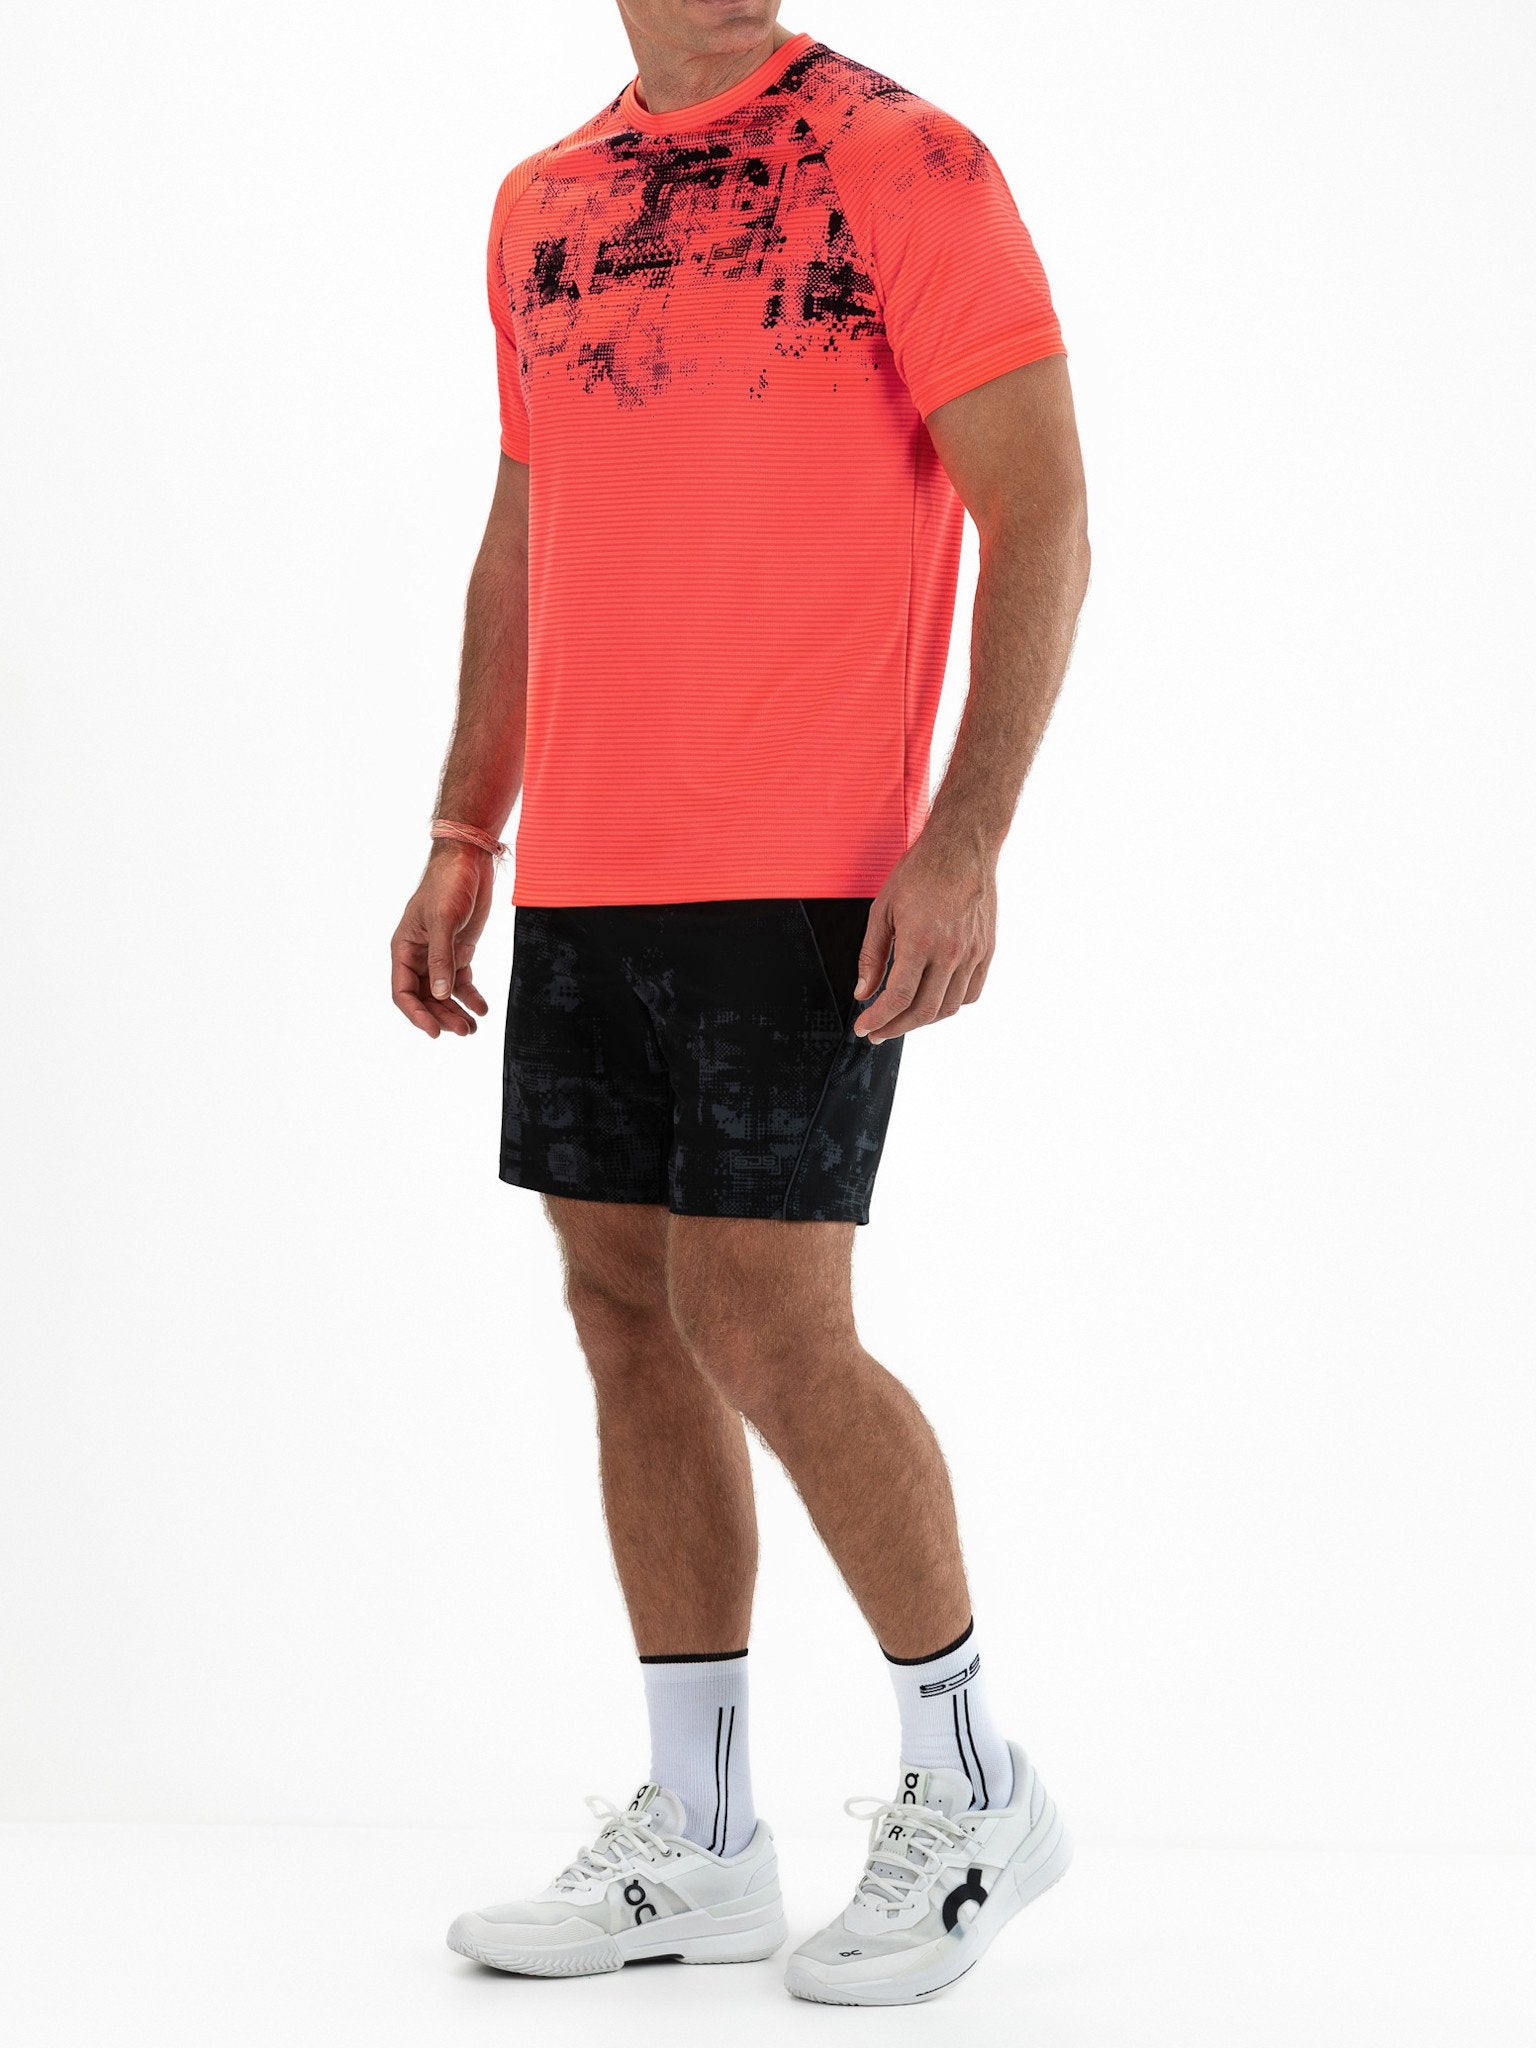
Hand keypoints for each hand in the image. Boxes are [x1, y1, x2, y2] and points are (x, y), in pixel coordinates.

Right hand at [390, 842, 494, 1037]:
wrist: (469, 861)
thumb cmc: (447, 884)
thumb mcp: (443, 922)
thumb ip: (441, 959)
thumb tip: (439, 994)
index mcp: (403, 948)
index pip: (403, 991)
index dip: (417, 1014)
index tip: (434, 1032)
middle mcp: (418, 955)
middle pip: (425, 997)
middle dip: (442, 1016)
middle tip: (464, 1031)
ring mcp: (439, 954)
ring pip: (443, 993)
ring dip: (456, 1011)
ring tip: (473, 1028)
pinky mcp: (460, 951)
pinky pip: (461, 981)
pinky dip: (470, 996)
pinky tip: (481, 1008)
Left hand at [852, 831, 996, 1043]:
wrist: (963, 847)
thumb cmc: (920, 871)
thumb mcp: (883, 910)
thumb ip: (871, 956)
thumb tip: (863, 992)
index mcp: (920, 941)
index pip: (897, 998)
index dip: (878, 1019)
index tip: (864, 1028)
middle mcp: (950, 952)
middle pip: (923, 1010)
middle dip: (896, 1027)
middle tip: (878, 1032)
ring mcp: (972, 953)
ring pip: (949, 1007)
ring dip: (923, 1019)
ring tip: (902, 1018)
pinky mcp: (986, 950)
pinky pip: (971, 993)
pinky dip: (950, 1005)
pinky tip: (933, 1000)